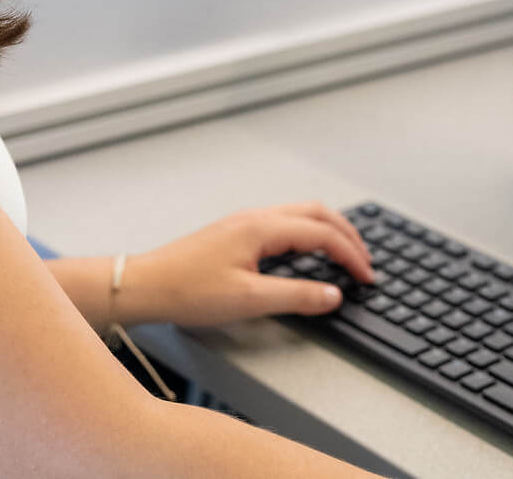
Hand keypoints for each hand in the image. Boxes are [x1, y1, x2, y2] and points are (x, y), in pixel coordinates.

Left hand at [118, 202, 375, 329]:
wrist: (145, 285)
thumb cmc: (187, 290)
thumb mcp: (248, 299)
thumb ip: (296, 296)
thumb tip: (333, 294)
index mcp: (261, 228)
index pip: (322, 233)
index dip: (350, 254)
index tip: (367, 277)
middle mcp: (255, 218)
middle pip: (316, 213)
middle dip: (347, 233)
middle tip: (365, 260)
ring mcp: (244, 224)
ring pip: (299, 214)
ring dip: (328, 230)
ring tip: (345, 254)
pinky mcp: (235, 234)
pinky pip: (283, 224)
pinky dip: (307, 234)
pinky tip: (307, 253)